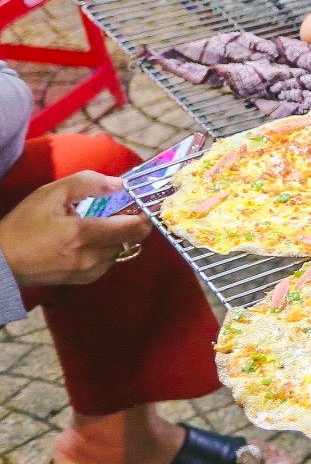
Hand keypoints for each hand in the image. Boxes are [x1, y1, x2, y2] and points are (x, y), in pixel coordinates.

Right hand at [0, 172, 149, 286]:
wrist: (1, 261)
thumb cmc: (23, 226)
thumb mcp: (49, 194)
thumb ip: (87, 183)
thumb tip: (119, 184)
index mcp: (83, 234)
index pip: (134, 228)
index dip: (144, 214)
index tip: (143, 204)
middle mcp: (91, 257)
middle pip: (132, 239)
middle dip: (132, 224)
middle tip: (122, 211)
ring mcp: (88, 272)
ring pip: (122, 250)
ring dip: (119, 237)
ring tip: (99, 225)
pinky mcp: (84, 280)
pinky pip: (108, 262)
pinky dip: (107, 250)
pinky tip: (90, 241)